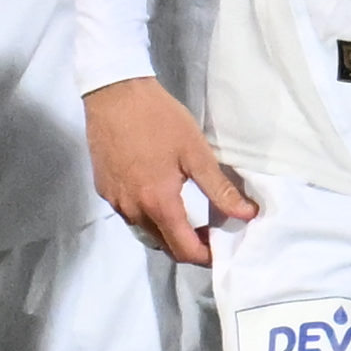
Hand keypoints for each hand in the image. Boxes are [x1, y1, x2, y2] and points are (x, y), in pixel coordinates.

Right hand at [86, 76, 250, 266]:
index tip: (222, 248)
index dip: (206, 256)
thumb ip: (220, 189)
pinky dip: (148, 216)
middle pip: (164, 246)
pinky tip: (159, 196)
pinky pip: (130, 215)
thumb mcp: (196, 152)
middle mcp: (133, 210)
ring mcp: (115, 201)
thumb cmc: (159, 119)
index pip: (184, 249)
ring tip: (187, 215)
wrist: (114, 93)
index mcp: (158, 203)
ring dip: (168, 232)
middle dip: (188, 246)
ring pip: (146, 232)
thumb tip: (247, 214)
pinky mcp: (104, 190)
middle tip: (210, 232)